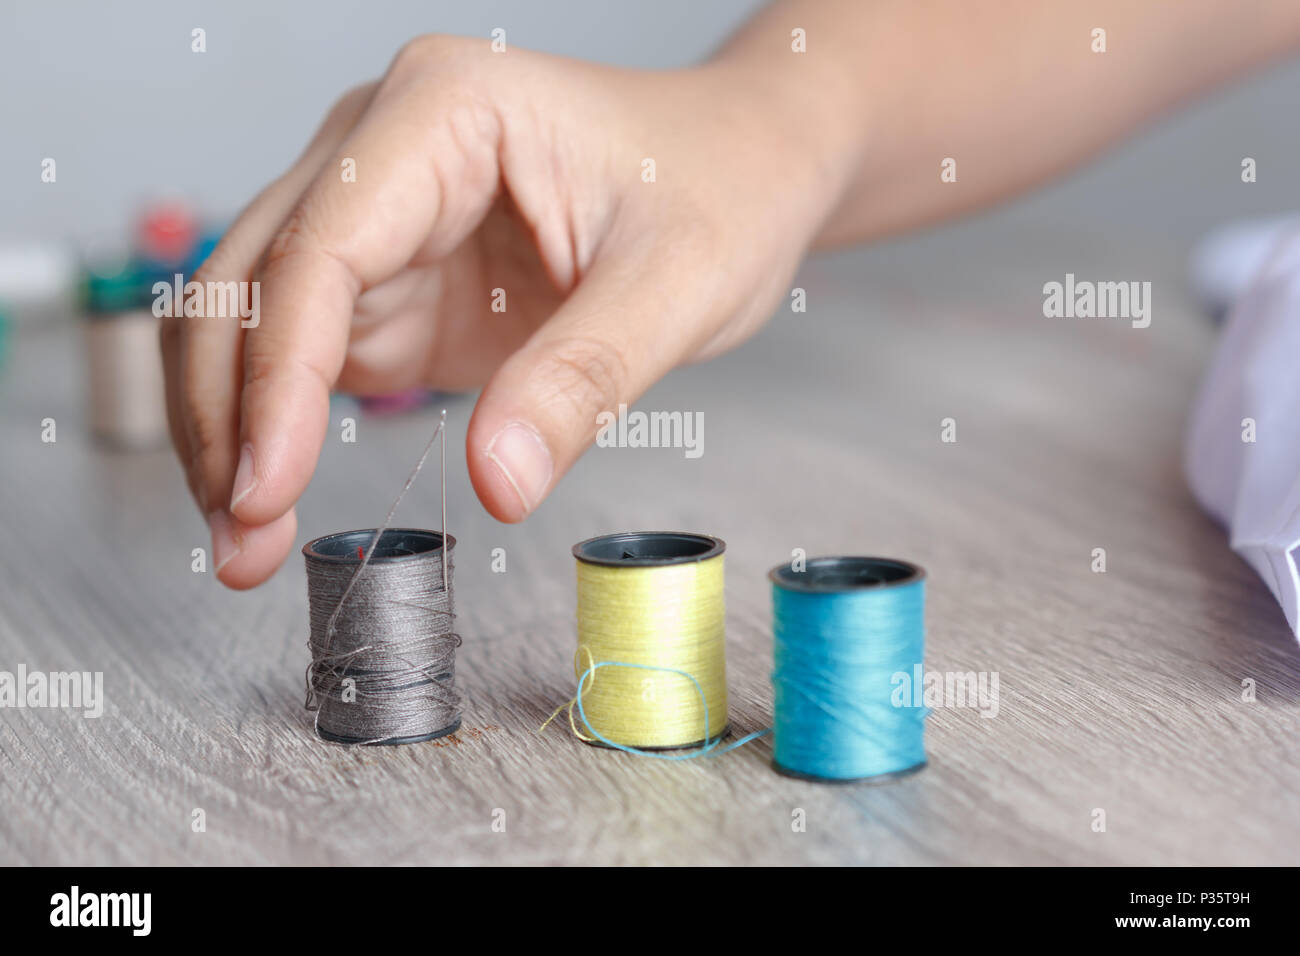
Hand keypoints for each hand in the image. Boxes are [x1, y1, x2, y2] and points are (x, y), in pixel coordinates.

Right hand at [161, 35, 839, 588]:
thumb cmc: (723, 187)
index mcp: (446, 112)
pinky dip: (277, 427)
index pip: (322, 247)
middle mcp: (385, 149)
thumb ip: (580, 379)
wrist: (748, 167)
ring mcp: (381, 215)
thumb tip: (494, 483)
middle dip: (225, 417)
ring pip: (254, 319)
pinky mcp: (395, 276)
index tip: (266, 488)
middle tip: (240, 545)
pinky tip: (277, 495)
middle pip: (251, 279)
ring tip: (246, 544)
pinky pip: (304, 351)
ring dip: (233, 431)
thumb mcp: (677, 285)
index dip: (277, 377)